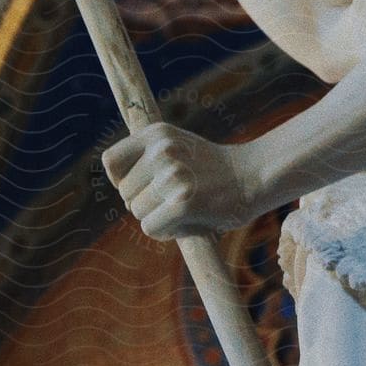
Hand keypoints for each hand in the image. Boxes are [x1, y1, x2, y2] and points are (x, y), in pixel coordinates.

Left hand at [101, 123, 254, 238]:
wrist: (254, 176)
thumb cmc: (212, 169)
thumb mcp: (177, 147)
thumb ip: (146, 158)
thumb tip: (117, 184)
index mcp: (156, 134)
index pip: (111, 162)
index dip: (121, 180)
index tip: (141, 187)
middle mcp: (162, 150)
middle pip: (124, 193)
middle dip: (144, 202)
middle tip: (174, 199)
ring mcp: (173, 175)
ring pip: (138, 212)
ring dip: (157, 217)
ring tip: (185, 208)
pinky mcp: (183, 203)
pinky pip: (151, 227)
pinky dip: (165, 232)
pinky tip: (186, 222)